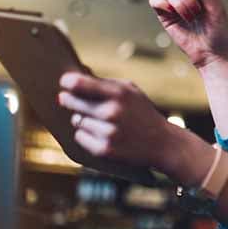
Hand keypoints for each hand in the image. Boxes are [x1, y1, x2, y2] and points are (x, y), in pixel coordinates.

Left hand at [57, 72, 175, 167]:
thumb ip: (104, 83)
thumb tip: (73, 78)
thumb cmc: (142, 113)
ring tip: (99, 120)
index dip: (68, 82)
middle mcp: (112, 112)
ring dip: (82, 119)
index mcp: (120, 93)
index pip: (80, 84)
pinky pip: (80, 137)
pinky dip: (85, 135)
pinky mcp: (104, 150)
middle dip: (69, 100)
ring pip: (76, 121)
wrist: (163, 143)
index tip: (64, 83)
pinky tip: (100, 133)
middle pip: (73, 102)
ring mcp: (108, 133)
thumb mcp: (131, 91)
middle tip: (65, 98)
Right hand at [149, 0, 227, 68]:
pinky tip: (172, 13)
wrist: (208, 52)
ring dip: (179, 4)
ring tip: (189, 18)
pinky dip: (162, 4)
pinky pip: (156, 0)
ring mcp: (175, 2)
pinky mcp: (164, 13)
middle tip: (197, 11)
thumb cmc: (217, 31)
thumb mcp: (216, 9)